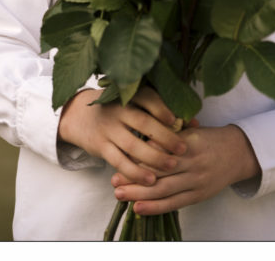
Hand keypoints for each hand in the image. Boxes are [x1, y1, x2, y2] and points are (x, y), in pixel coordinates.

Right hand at [58, 86, 187, 185]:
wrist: (80, 115)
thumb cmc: (120, 109)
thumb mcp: (135, 103)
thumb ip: (161, 110)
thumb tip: (195, 123)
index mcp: (129, 94)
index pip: (147, 97)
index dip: (163, 108)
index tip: (178, 121)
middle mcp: (118, 109)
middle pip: (143, 123)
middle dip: (165, 137)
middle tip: (183, 149)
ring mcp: (108, 128)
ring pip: (132, 145)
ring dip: (153, 157)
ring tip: (171, 166)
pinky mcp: (100, 146)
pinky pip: (119, 161)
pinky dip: (135, 172)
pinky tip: (150, 179)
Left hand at [110, 123, 259, 214]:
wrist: (239, 153)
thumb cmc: (210, 138)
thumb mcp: (192, 130)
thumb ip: (170, 134)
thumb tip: (143, 139)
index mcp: (189, 141)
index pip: (160, 149)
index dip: (139, 155)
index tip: (120, 156)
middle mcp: (192, 162)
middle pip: (158, 171)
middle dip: (133, 177)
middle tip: (113, 180)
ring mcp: (195, 180)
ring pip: (163, 189)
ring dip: (139, 193)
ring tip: (120, 194)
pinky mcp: (198, 195)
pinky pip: (174, 203)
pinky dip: (155, 207)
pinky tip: (139, 208)